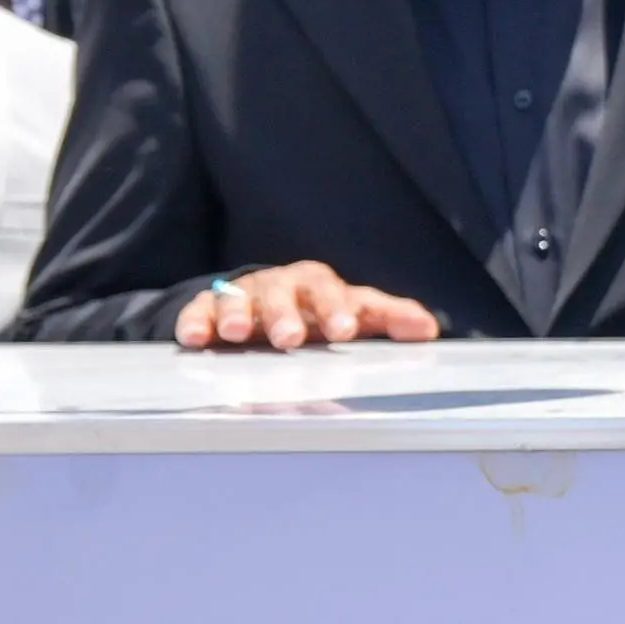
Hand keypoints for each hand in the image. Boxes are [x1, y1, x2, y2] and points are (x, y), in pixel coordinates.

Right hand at [174, 261, 439, 351]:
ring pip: (239, 299)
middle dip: (285, 314)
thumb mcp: (355, 311)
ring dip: (238, 314)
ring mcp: (243, 295)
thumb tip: (429, 330)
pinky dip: (196, 322)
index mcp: (319, 286)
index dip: (337, 310)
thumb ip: (389, 319)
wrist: (266, 301)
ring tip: (238, 334)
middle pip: (283, 294)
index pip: (331, 292)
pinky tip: (195, 337)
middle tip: (288, 338)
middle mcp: (280, 286)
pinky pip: (200, 310)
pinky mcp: (209, 307)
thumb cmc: (319, 310)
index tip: (343, 331)